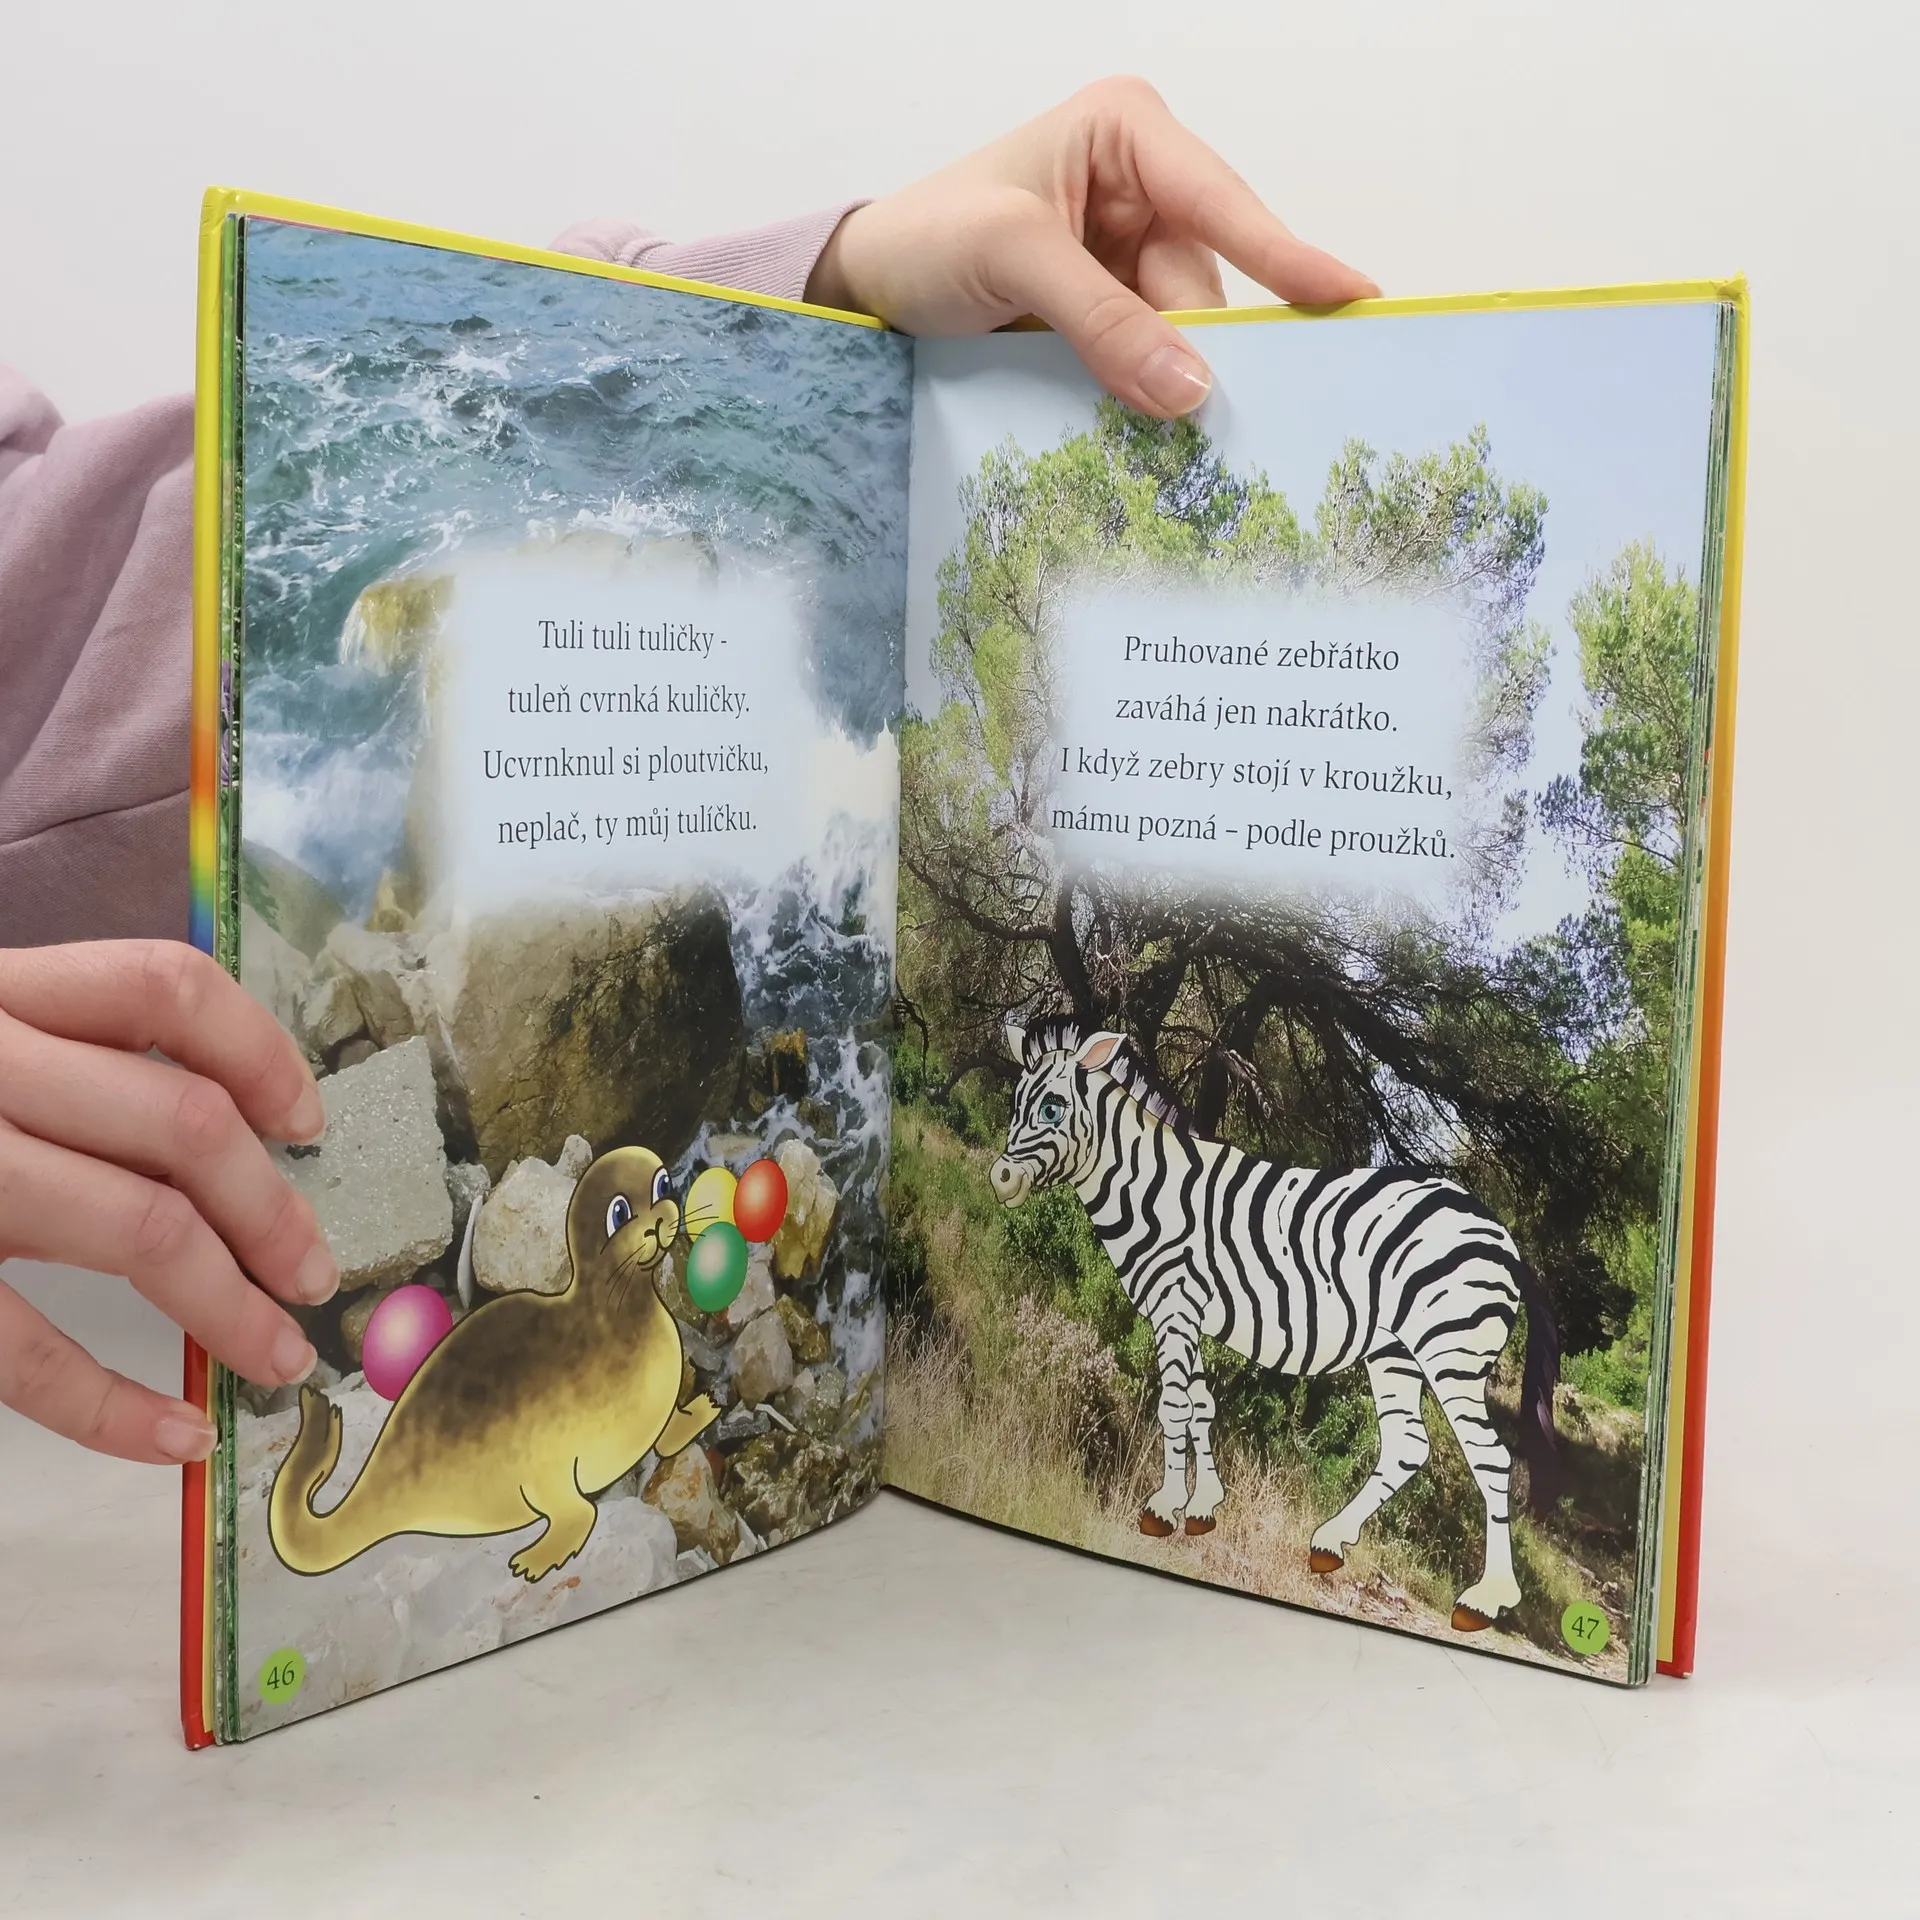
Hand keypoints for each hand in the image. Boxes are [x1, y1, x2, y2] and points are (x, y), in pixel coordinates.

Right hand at [0, 942, 337, 1462]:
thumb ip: (56, 1059)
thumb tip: (229, 1130)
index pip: (164, 987)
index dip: (259, 1051)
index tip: (306, 1120)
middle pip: (181, 1123)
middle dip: (273, 1210)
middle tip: (314, 1275)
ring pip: (138, 1227)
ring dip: (231, 1307)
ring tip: (275, 1358)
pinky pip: (21, 1348)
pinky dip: (112, 1405)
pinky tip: (172, 1436)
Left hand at [806, 76, 1379, 417]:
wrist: (865, 288)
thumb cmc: (924, 237)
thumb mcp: (1007, 255)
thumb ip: (1099, 317)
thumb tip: (1190, 389)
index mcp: (1129, 137)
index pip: (1223, 205)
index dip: (1290, 258)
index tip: (1355, 299)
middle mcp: (1143, 194)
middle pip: (1206, 290)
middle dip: (1205, 355)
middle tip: (1216, 428)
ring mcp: (1129, 263)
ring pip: (1183, 341)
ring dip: (1167, 390)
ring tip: (1153, 443)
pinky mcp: (1111, 322)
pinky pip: (1151, 367)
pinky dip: (1144, 402)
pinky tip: (1140, 436)